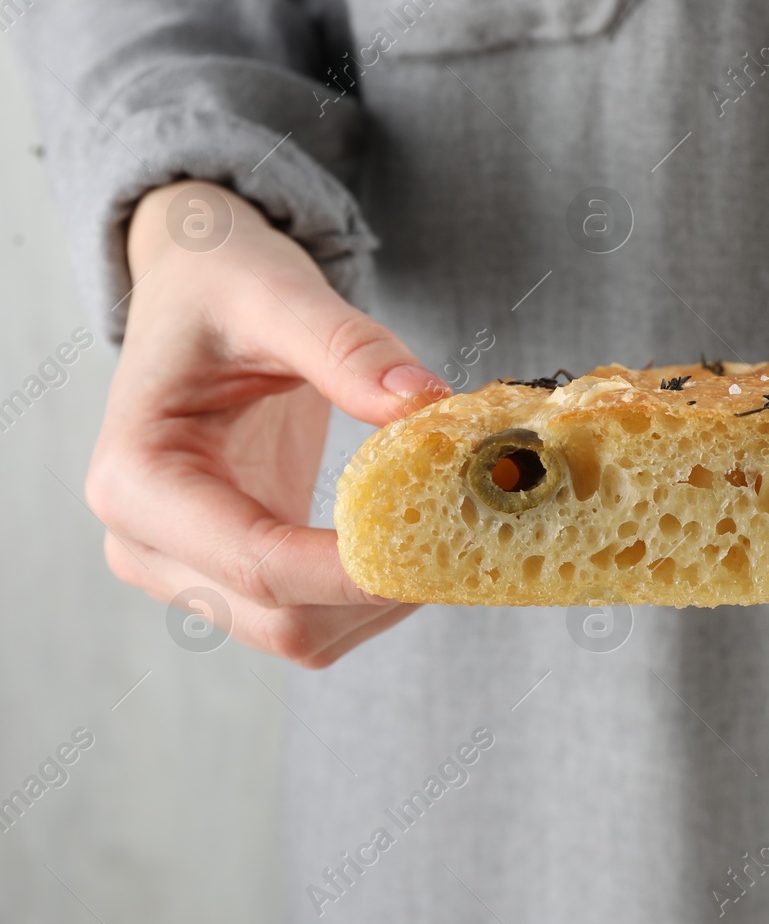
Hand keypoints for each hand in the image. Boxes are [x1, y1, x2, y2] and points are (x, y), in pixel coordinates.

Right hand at [86, 181, 446, 665]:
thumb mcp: (277, 293)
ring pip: (306, 636)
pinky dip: (377, 595)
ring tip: (456, 530)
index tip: (445, 544)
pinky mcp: (239, 574)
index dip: (354, 570)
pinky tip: (423, 538)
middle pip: (283, 620)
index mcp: (137, 481)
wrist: (199, 294)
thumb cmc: (220, 287)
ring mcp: (191, 572)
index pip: (256, 563)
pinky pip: (318, 617)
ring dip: (388, 602)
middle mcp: (148, 546)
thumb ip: (348, 348)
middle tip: (474, 535)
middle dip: (383, 593)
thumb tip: (425, 401)